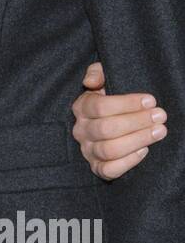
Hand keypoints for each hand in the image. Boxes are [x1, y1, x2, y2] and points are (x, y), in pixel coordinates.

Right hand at [71, 60, 166, 178]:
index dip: (127, 104)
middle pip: (106, 129)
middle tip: (160, 116)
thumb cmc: (111, 98)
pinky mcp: (96, 167)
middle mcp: (81, 130)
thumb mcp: (104, 79)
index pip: (100, 106)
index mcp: (81, 107)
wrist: (113, 121)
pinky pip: (109, 170)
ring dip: (138, 140)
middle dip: (137, 122)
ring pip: (109, 149)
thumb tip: (90, 82)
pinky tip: (144, 150)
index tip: (151, 101)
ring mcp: (88, 150)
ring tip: (159, 131)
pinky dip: (127, 162)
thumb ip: (97, 72)